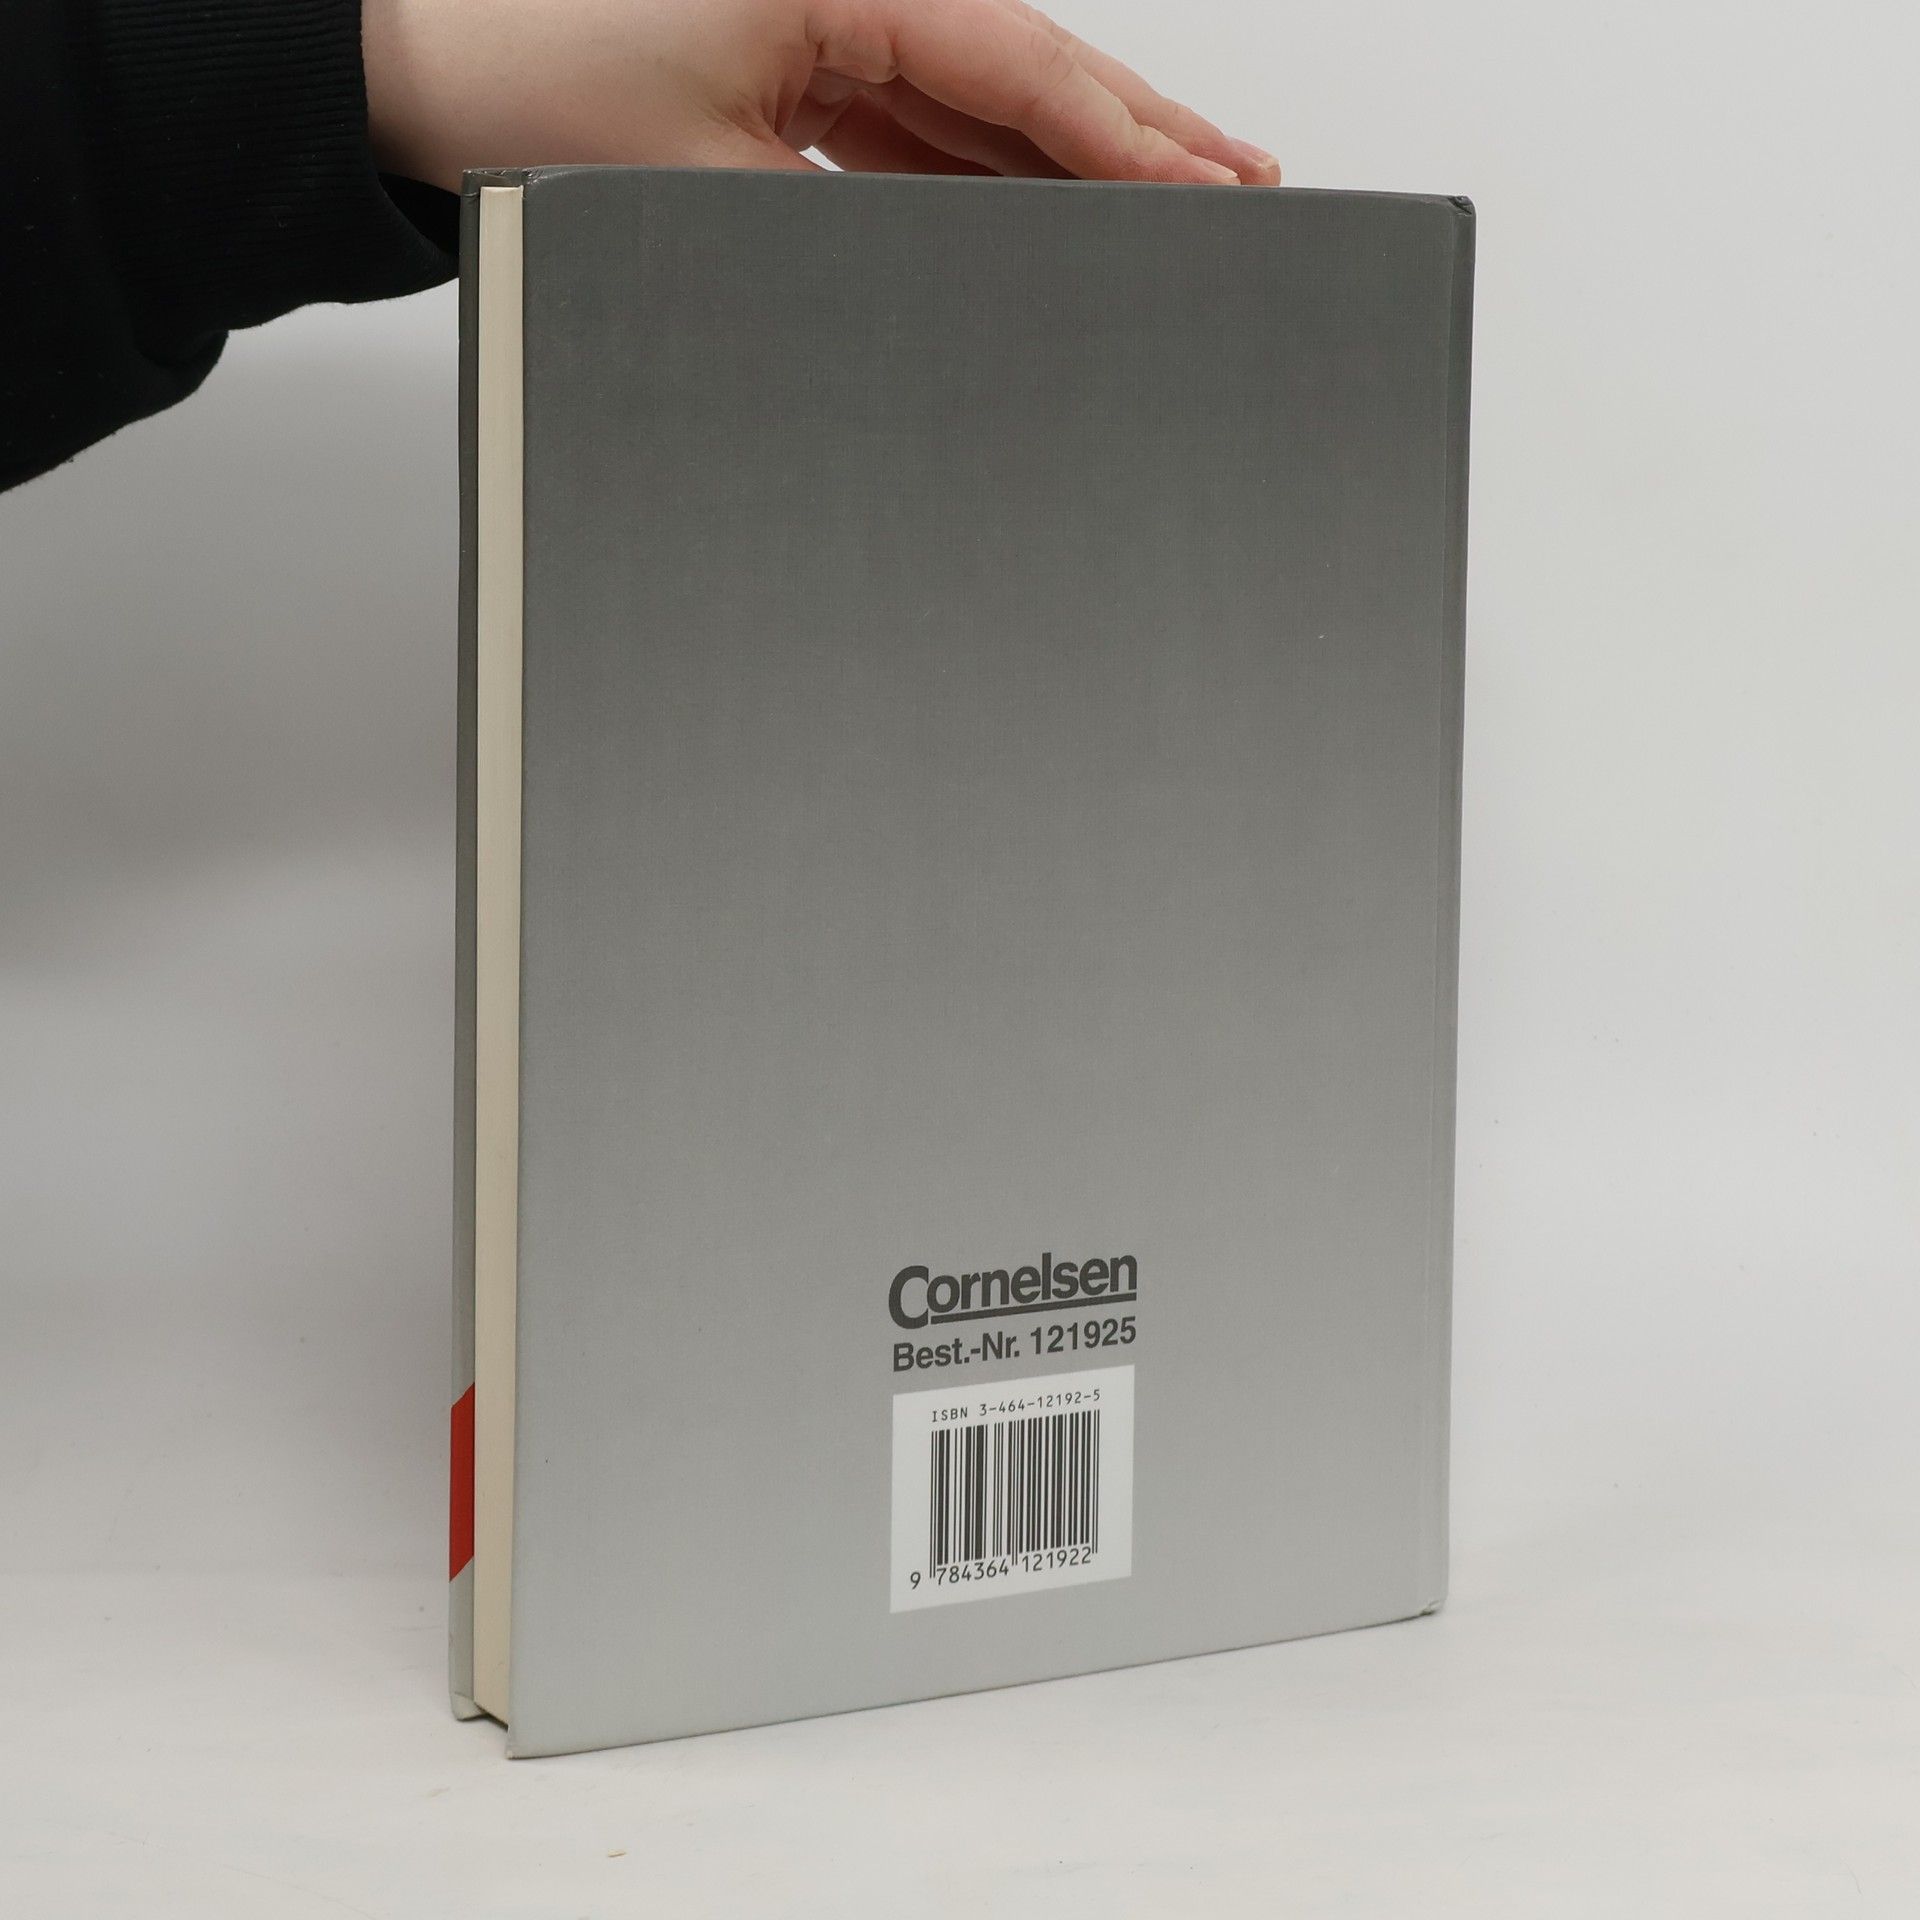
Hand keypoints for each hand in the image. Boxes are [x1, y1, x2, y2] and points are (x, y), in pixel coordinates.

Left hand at [362, 0, 1278, 191]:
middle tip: (1242, 182)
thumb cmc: (522, 76)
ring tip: (1174, 201)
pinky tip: (1047, 213)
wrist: (413, 75)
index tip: (1211, 190)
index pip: (1023, 69)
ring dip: (1070, 161)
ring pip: (981, 106)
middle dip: (1137, 133)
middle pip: (1027, 74)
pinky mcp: (799, 71)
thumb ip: (855, 222)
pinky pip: (919, 131)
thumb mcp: (714, 176)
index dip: (1128, 139)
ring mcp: (828, 25)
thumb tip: (961, 273)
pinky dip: (984, 179)